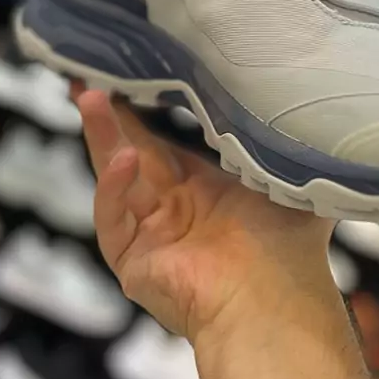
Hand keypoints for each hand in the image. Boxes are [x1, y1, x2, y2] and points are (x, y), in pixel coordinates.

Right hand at [74, 87, 335, 343]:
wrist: (276, 300)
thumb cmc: (287, 247)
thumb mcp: (284, 182)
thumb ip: (275, 149)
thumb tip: (289, 109)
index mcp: (206, 191)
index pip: (165, 144)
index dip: (147, 113)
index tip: (133, 78)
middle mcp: (175, 210)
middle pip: (132, 153)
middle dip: (110, 116)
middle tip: (89, 78)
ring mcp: (150, 235)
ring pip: (115, 177)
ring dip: (101, 137)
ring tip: (89, 97)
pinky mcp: (132, 260)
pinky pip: (113, 217)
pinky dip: (113, 187)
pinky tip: (124, 159)